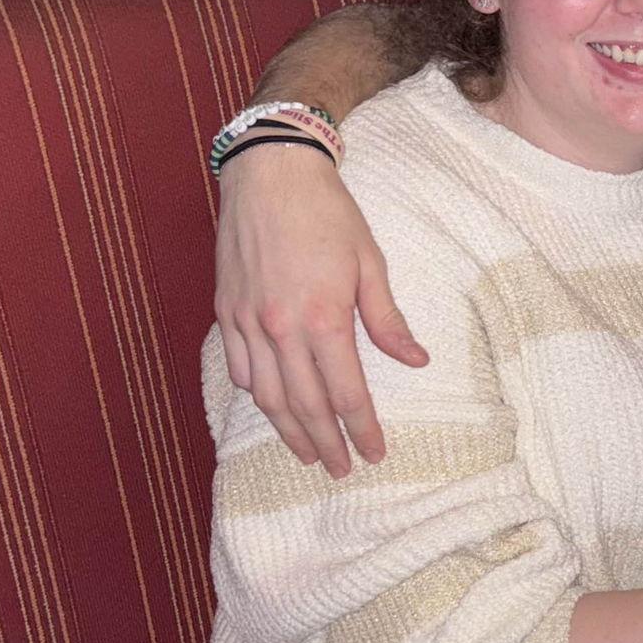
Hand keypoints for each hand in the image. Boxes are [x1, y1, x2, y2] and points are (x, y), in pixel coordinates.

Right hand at [214, 143, 426, 475]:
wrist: (271, 173)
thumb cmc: (328, 214)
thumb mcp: (370, 263)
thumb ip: (388, 319)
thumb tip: (416, 360)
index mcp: (323, 318)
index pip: (345, 394)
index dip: (361, 429)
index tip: (374, 454)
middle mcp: (280, 328)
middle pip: (305, 405)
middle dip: (325, 443)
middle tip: (341, 470)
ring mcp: (247, 321)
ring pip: (266, 396)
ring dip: (288, 430)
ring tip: (308, 454)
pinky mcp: (226, 310)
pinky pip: (239, 367)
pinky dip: (256, 394)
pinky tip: (272, 407)